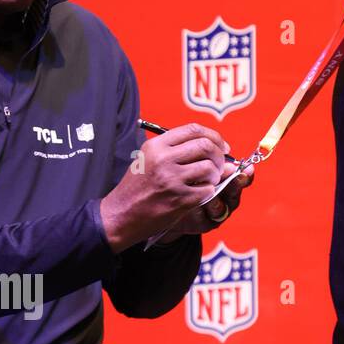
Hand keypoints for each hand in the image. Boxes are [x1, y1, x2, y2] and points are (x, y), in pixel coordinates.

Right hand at [100, 122, 234, 251]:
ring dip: (216, 175)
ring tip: (209, 180)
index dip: (213, 136)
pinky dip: (209, 192)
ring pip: (209, 168)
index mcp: (156, 146)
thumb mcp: (149, 159)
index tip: (221, 146)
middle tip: (219, 164)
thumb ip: (179, 151)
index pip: (193, 130)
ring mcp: (171, 180)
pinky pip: (207, 190)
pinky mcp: (178, 199)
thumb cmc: (138, 187)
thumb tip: (220, 150)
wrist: (121, 214)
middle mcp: (163, 159)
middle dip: (219, 155)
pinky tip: (200, 193)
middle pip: (205, 146)